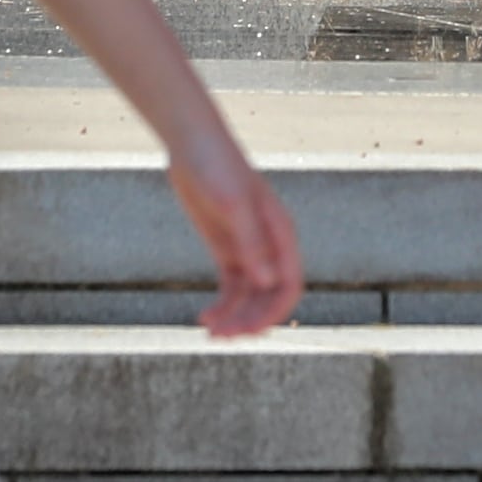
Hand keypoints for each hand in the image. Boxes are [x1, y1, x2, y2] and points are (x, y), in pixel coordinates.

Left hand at [168, 134, 303, 336]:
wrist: (193, 144)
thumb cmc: (217, 166)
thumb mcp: (232, 204)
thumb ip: (251, 241)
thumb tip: (267, 282)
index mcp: (280, 234)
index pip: (289, 285)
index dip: (273, 312)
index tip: (249, 331)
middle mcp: (269, 245)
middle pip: (268, 296)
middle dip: (249, 320)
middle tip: (221, 337)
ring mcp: (248, 247)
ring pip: (249, 296)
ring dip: (235, 318)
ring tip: (210, 333)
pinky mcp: (227, 248)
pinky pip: (231, 287)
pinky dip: (222, 305)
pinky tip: (205, 318)